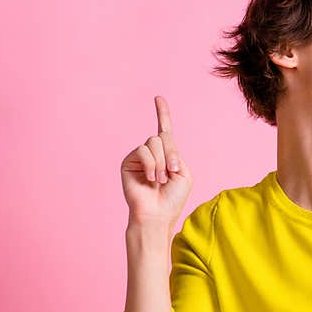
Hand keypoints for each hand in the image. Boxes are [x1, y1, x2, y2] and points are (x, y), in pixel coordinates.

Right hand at [120, 96, 192, 231]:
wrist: (158, 214)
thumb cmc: (173, 198)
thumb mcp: (183, 173)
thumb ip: (175, 153)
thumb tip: (158, 142)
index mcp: (167, 155)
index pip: (165, 130)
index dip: (162, 113)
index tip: (158, 98)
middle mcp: (152, 153)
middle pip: (162, 137)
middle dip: (171, 154)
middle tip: (172, 172)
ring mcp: (140, 157)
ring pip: (153, 142)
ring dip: (161, 162)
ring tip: (159, 180)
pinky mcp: (128, 162)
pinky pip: (142, 150)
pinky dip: (151, 164)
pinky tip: (150, 179)